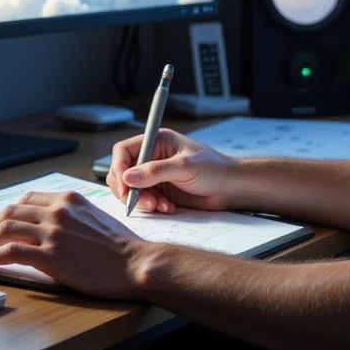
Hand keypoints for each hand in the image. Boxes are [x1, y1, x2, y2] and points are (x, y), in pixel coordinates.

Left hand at [0, 190, 142, 297]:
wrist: (135, 264)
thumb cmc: (122, 248)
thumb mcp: (95, 219)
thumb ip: (71, 218)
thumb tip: (51, 230)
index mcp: (69, 199)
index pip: (27, 199)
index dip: (7, 213)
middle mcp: (58, 211)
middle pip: (10, 211)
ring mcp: (53, 232)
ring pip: (5, 228)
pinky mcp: (50, 255)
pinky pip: (10, 252)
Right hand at [108, 127, 239, 213]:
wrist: (231, 188)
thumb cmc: (214, 169)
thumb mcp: (184, 167)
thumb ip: (155, 171)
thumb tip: (128, 177)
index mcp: (156, 142)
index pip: (124, 151)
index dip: (118, 167)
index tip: (124, 185)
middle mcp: (152, 158)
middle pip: (123, 172)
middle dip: (128, 189)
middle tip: (139, 201)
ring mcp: (155, 176)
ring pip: (132, 189)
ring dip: (141, 200)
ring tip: (159, 205)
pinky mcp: (161, 191)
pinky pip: (145, 200)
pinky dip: (152, 206)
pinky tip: (168, 207)